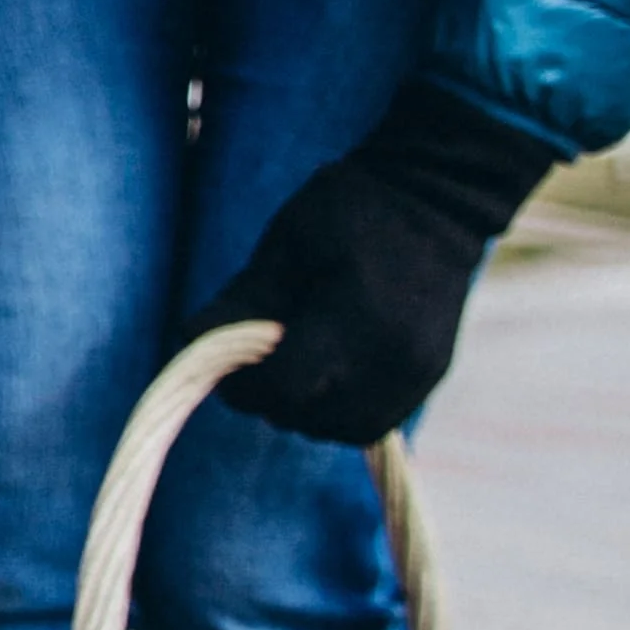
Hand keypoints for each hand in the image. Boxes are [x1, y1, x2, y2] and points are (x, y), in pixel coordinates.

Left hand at [199, 82, 555, 446]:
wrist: (438, 199)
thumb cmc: (349, 211)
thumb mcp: (285, 244)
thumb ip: (241, 301)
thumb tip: (192, 342)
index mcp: (356, 318)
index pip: (285, 387)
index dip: (245, 386)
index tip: (230, 363)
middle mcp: (394, 357)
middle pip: (310, 417)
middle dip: (271, 398)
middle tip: (256, 362)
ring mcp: (419, 371)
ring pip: (341, 429)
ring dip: (306, 411)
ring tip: (294, 366)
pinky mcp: (431, 375)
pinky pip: (374, 421)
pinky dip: (339, 410)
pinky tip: (326, 373)